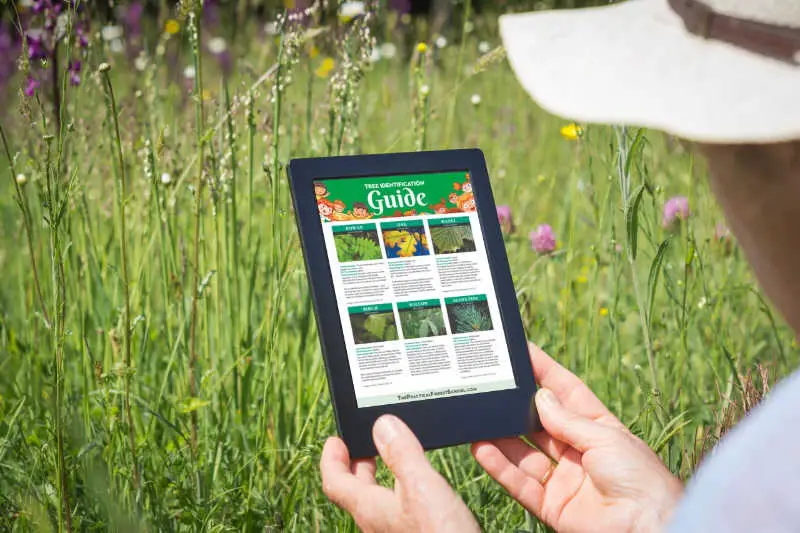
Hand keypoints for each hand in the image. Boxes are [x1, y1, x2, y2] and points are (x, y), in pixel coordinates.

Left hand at [320, 414, 480, 532]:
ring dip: (380, 478)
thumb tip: (382, 425)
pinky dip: (401, 491)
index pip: (335, 483)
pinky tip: (420, 488)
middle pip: (355, 493)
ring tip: (392, 460)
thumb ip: (402, 455)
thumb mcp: (422, 487)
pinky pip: (398, 510)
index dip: (331, 459)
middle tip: (363, 445)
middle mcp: (377, 524)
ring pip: (378, 502)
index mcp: (370, 509)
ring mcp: (395, 532)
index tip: (334, 440)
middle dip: (358, 465)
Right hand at [472, 343, 683, 532]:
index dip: (545, 372)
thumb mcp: (605, 438)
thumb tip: (540, 396)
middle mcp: (579, 451)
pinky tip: (482, 449)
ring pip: (523, 452)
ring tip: (478, 417)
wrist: (648, 528)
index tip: (523, 352)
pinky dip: (499, 467)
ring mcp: (564, 479)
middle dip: (517, 404)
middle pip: (540, 422)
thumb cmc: (641, 478)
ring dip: (500, 436)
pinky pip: (519, 483)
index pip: (567, 393)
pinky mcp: (552, 505)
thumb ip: (567, 420)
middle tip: (492, 384)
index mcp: (599, 428)